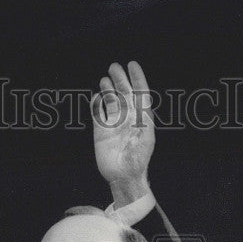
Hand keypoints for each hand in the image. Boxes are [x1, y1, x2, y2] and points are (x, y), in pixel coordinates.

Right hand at [93, 61, 154, 203]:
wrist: (124, 176)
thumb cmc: (138, 160)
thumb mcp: (146, 138)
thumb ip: (144, 120)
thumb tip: (141, 101)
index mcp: (141, 118)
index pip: (140, 93)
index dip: (137, 78)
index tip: (132, 65)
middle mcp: (128, 119)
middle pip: (124, 93)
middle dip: (120, 79)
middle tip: (114, 67)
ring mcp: (114, 124)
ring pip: (111, 101)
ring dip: (109, 89)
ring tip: (105, 79)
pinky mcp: (101, 132)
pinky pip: (98, 114)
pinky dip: (97, 104)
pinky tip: (96, 97)